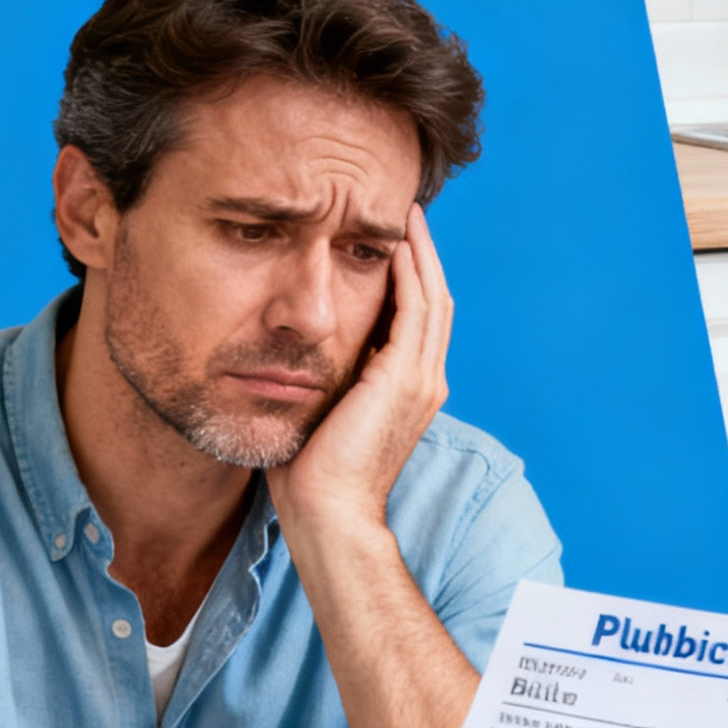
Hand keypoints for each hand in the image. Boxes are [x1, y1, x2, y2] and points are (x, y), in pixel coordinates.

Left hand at [268, 203, 452, 531]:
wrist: (329, 512)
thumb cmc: (312, 475)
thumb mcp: (322, 413)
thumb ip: (324, 380)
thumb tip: (292, 354)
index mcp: (410, 392)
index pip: (419, 323)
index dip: (412, 280)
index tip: (391, 244)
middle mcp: (426, 381)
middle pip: (435, 302)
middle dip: (423, 256)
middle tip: (407, 215)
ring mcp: (421, 378)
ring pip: (432, 297)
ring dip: (421, 253)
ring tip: (407, 216)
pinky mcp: (404, 375)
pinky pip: (416, 308)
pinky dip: (410, 271)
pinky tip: (395, 241)